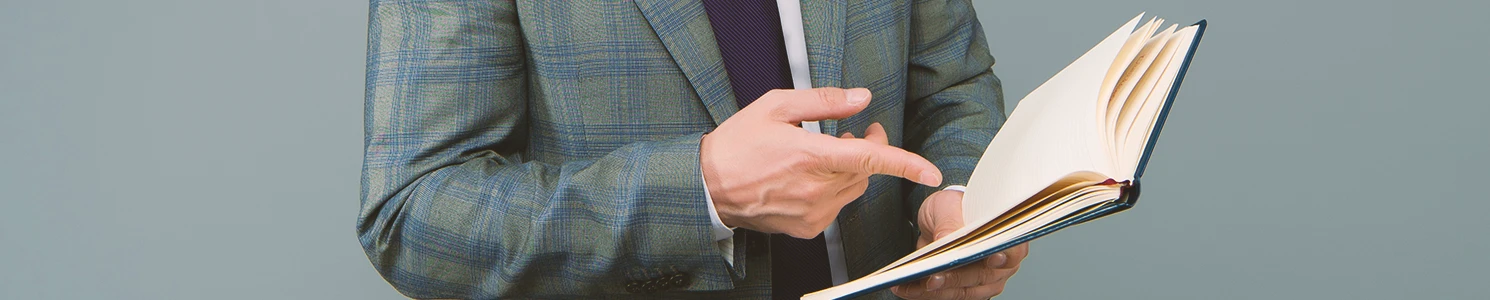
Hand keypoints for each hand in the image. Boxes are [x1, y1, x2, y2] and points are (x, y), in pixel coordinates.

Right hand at [702, 87, 942, 238]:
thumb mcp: (775, 107)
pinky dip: (832, 191)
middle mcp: (816, 188)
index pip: (871, 160)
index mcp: (812, 156)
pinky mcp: (808, 228)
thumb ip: (823, 102)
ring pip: (854, 190)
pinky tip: (808, 179)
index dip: (906, 164)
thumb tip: (860, 99)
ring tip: (826, 154)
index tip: (931, 172)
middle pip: (865, 172)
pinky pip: (836, 207)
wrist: (708, 187)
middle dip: (868, 149)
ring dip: (850, 170)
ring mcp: (813, 212)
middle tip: (856, 130)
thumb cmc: (737, 145)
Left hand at [892, 190, 1029, 298]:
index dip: (1002, 256)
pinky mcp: (965, 290)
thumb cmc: (953, 207)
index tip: (988, 259)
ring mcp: (985, 280)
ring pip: (962, 291)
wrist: (942, 217)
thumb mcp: (947, 205)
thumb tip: (946, 240)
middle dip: (954, 278)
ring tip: (910, 285)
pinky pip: (947, 296)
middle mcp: (1001, 263)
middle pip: (981, 276)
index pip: (1012, 250)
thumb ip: (949, 222)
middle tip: (932, 277)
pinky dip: (926, 294)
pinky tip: (908, 288)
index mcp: (1006, 236)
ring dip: (935, 290)